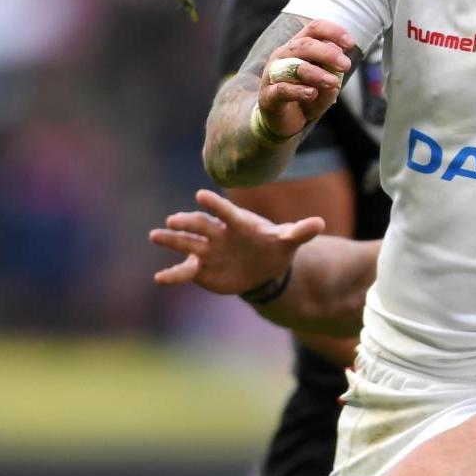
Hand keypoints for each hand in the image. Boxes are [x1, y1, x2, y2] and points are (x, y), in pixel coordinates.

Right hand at [150, 189, 324, 295]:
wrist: (261, 266)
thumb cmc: (272, 246)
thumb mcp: (287, 240)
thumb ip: (300, 231)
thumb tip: (320, 223)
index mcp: (237, 222)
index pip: (225, 211)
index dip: (215, 204)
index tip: (201, 195)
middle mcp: (218, 232)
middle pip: (200, 225)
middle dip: (187, 222)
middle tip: (173, 220)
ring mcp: (207, 250)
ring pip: (187, 243)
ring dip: (171, 240)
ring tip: (155, 236)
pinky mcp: (200, 269)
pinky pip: (184, 272)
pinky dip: (172, 275)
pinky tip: (159, 279)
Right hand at [252, 19, 357, 141]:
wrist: (284, 121)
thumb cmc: (307, 95)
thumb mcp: (326, 84)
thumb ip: (333, 73)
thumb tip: (338, 65)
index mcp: (299, 46)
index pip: (314, 29)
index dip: (333, 31)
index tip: (350, 43)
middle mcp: (284, 55)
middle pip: (305, 44)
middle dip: (328, 53)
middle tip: (346, 65)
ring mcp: (273, 74)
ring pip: (294, 66)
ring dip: (316, 73)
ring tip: (332, 82)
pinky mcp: (268, 96)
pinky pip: (282, 89)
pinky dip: (298, 90)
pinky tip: (312, 93)